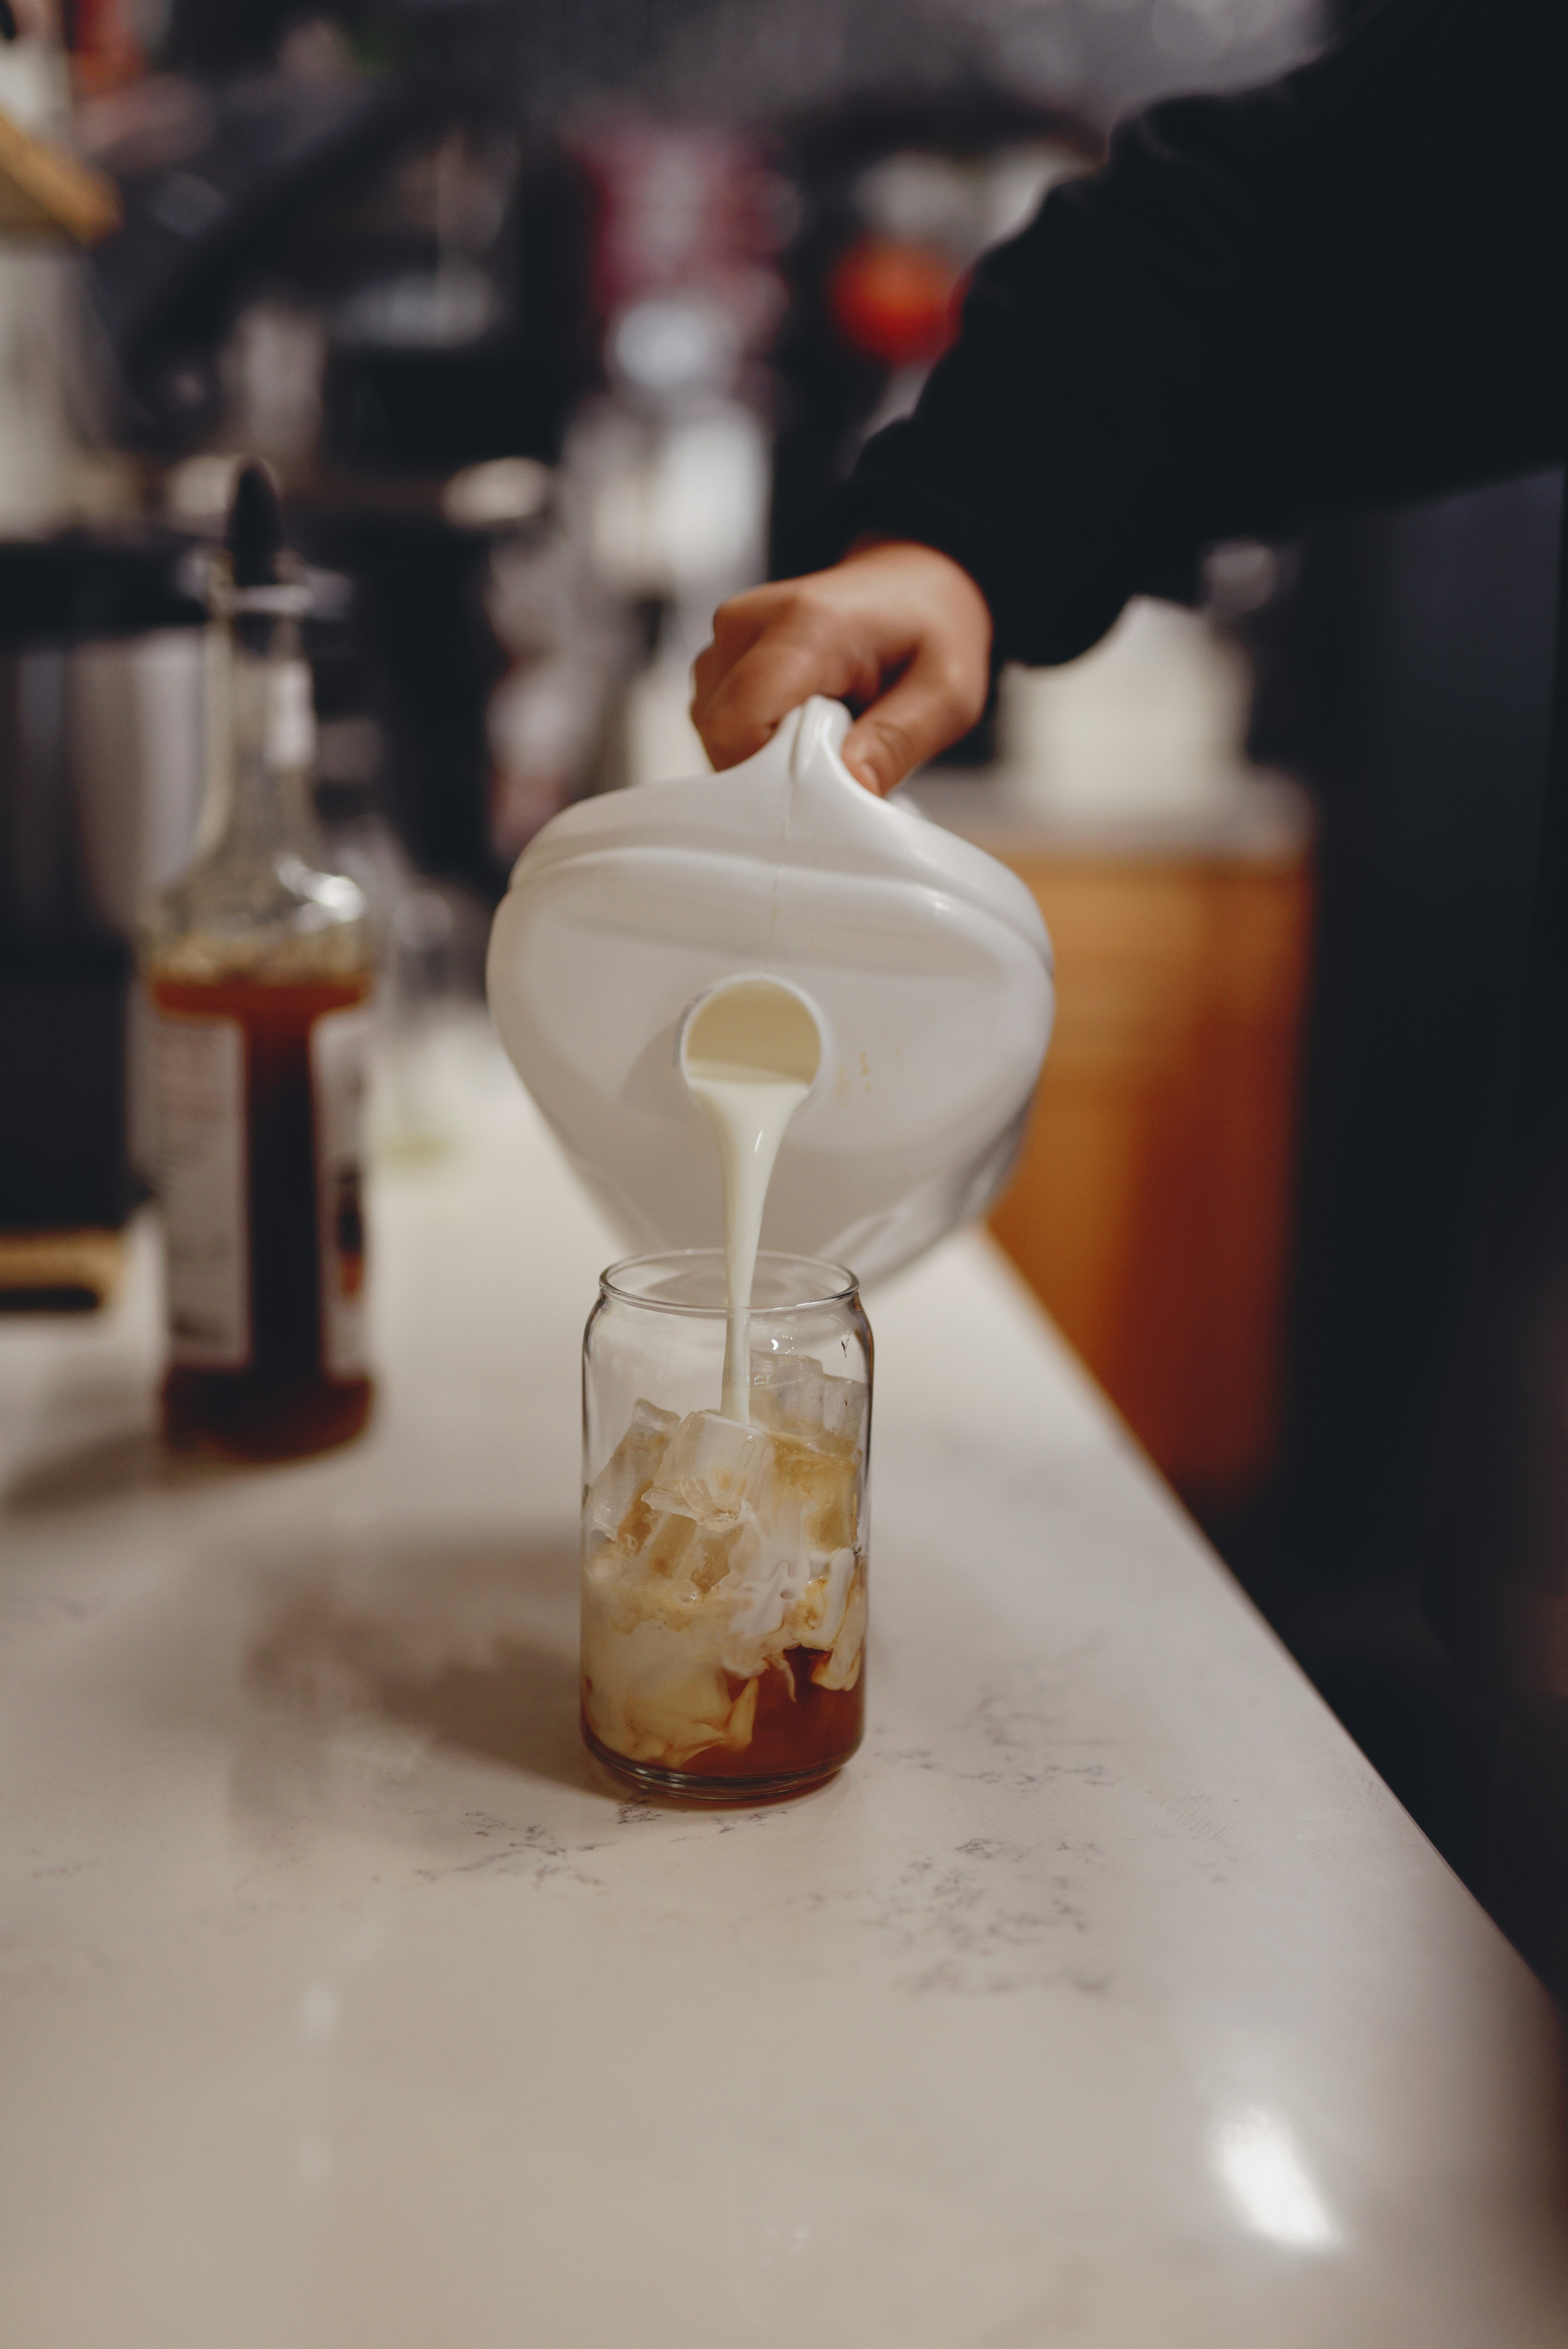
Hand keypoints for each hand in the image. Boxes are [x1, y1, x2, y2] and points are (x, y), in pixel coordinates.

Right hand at [691, 538, 992, 795]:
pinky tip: (802, 725)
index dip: (768, 778)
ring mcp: (727, 638)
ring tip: (824, 733)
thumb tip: (852, 787)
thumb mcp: (948, 691)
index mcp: (806, 624)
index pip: (738, 723)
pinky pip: (720, 721)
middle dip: (770, 771)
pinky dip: (757, 740)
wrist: (912, 584)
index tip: (822, 788)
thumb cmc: (931, 632)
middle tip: (836, 758)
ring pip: (715, 733)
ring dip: (764, 755)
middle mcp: (749, 623)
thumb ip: (899, 740)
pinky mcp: (721, 655)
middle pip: (721, 734)